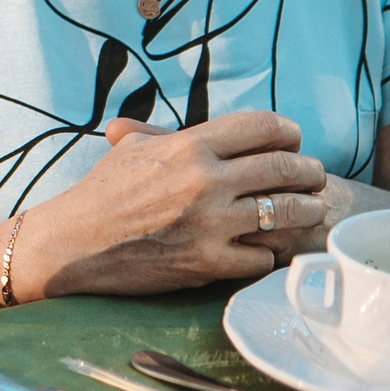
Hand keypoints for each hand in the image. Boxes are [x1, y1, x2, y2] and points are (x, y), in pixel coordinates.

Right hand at [23, 111, 326, 298]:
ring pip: (286, 214)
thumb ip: (170, 135)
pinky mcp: (208, 263)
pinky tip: (267, 249)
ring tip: (310, 210)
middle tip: (316, 177)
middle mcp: (206, 181)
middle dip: (310, 171)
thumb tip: (201, 129)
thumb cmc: (99, 194)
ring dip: (306, 211)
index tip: (293, 140)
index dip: (288, 132)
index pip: (262, 126)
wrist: (73, 244)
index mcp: (190, 146)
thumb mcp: (131, 150)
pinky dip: (270, 253)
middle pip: (285, 168)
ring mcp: (211, 224)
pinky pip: (263, 258)